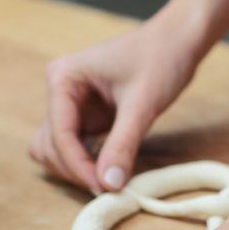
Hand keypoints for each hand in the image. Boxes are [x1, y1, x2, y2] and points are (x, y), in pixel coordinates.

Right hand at [31, 13, 198, 192]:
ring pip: (55, 150)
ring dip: (75, 169)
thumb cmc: (160, 59)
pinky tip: (110, 169)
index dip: (78, 166)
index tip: (103, 188)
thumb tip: (107, 184)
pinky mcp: (85, 117)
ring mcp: (70, 105)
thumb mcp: (142, 104)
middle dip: (76, 169)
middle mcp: (59, 91)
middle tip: (109, 187)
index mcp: (63, 78)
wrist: (177, 41)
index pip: (59, 134)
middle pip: (51, 147)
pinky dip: (85, 163)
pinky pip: (74, 148)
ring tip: (108, 179)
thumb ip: (122, 144)